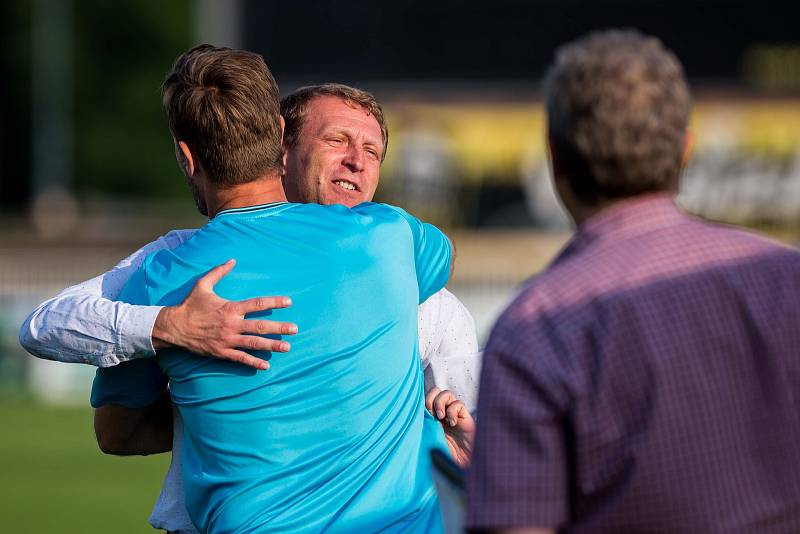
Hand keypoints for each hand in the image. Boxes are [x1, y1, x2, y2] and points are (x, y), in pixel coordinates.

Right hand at [152, 259, 297, 369]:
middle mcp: (232, 324)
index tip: (289, 302)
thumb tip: (232, 260)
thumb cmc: (190, 305)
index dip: (274, 302)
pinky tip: (266, 365)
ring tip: (287, 347)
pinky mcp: (222, 352)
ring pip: (254, 343)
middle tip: (295, 329)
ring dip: (272, 346)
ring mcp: (227, 340)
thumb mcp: (203, 285)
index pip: (257, 304)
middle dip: (279, 328)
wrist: (174, 327)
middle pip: (260, 326)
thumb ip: (219, 272)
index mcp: (230, 308)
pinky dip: (253, 362)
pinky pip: (240, 358)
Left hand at [425, 387, 474, 467]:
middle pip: (435, 391)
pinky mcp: (464, 416)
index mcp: (432, 416)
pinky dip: (452, 411)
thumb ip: (423, 427)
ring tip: (440, 417)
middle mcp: (442, 412)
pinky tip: (452, 423)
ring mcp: (453, 413)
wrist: (460, 463)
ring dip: (440, 403)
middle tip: (431, 414)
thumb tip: (413, 418)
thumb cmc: (443, 454)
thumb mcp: (428, 439)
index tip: (421, 414)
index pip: (425, 398)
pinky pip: (458, 404)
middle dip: (430, 399)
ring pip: (446, 393)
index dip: (422, 401)